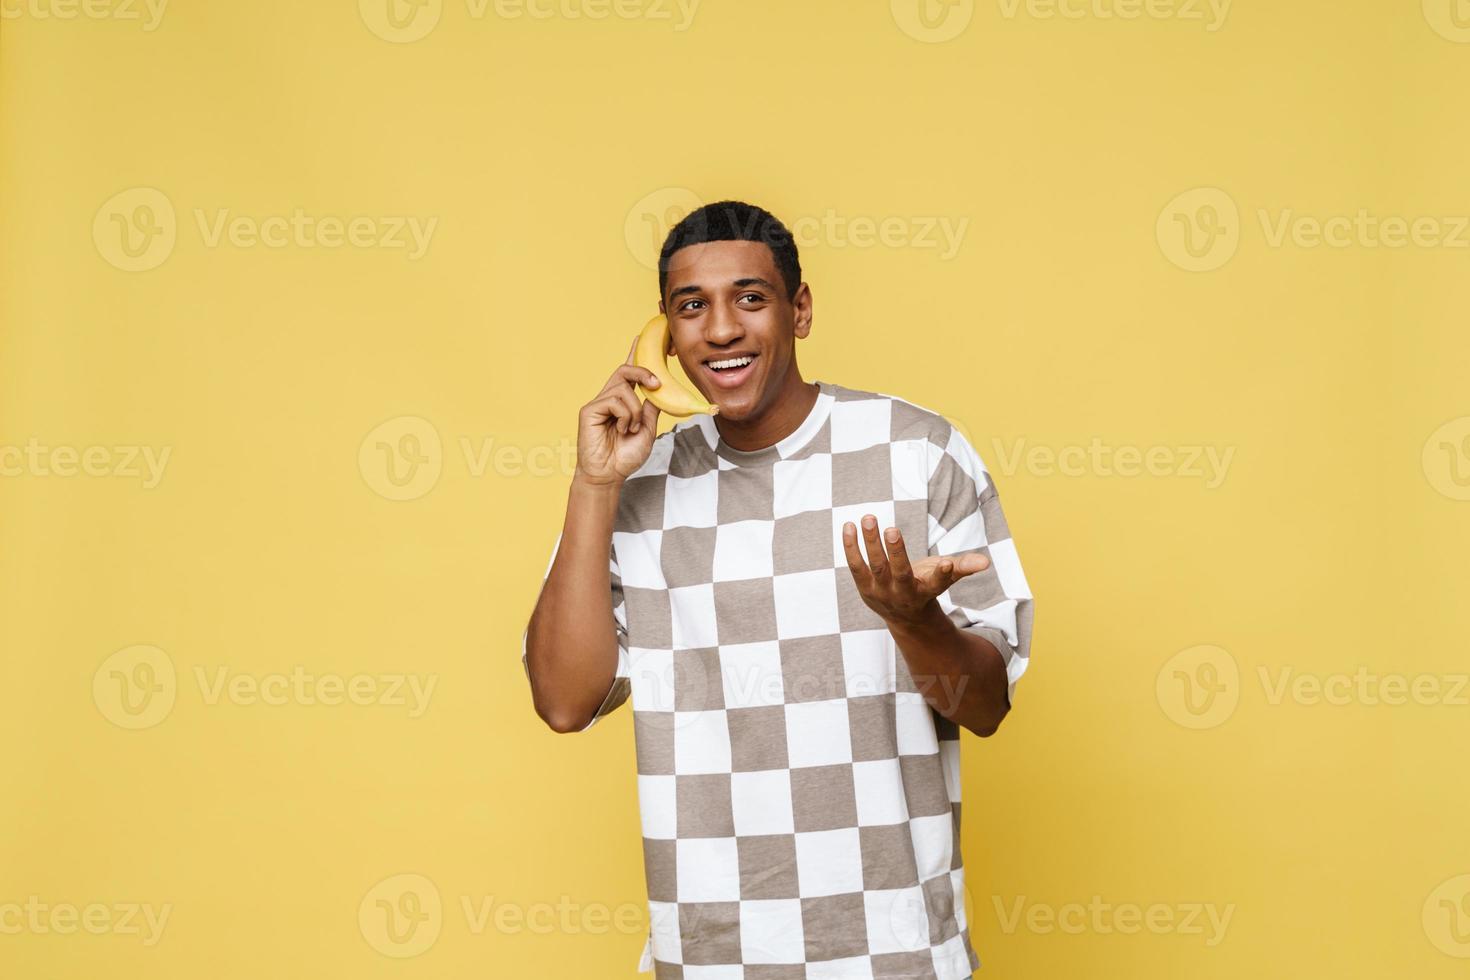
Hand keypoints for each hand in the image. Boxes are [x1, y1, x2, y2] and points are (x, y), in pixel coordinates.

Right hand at [575, 334, 662, 486]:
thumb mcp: (647, 431)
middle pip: (624, 370)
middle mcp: (609, 399)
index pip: (628, 374)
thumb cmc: (625, 456)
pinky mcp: (589, 410)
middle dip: (642, 371)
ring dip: (634, 410)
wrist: (609, 475)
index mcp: (622, 402)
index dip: (633, 354)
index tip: (641, 338)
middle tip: (657, 384)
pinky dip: (624, 416)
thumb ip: (650, 410)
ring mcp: (598, 403)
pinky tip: (620, 430)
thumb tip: (657, 393)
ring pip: (623, 389)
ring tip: (630, 429)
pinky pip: (614, 400)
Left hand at [842, 514, 990, 626]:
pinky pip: (856, 566)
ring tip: (869, 518)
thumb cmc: (926, 586)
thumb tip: (986, 562)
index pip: (937, 583)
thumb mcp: (945, 577)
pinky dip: (851, 546)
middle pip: (899, 573)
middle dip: (896, 552)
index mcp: (927, 591)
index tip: (947, 564)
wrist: (903, 615)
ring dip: (870, 543)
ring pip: (875, 567)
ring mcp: (882, 592)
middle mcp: (903, 593)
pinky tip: (849, 525)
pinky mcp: (864, 587)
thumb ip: (964, 566)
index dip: (943, 574)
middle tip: (892, 528)